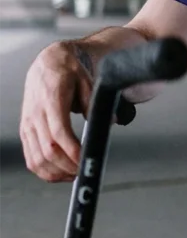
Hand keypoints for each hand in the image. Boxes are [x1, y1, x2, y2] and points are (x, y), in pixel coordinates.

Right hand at [20, 42, 91, 181]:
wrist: (47, 63)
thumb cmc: (68, 70)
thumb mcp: (87, 80)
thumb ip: (94, 103)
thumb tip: (110, 122)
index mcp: (51, 100)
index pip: (59, 133)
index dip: (72, 151)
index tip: (85, 160)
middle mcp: (36, 114)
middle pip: (48, 150)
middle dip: (68, 166)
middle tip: (84, 170)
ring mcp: (28, 124)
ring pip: (36, 159)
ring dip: (56, 172)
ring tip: (74, 174)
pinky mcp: (26, 131)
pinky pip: (30, 158)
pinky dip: (44, 170)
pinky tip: (59, 172)